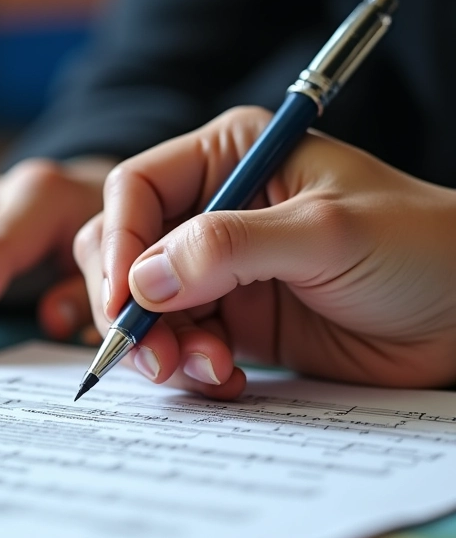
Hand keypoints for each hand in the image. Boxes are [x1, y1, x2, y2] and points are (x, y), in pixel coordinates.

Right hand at [74, 106, 455, 396]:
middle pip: (126, 252)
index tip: (123, 301)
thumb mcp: (326, 234)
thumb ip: (228, 248)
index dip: (119, 245)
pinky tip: (225, 378)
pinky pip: (179, 343)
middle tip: (153, 353)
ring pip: (147, 306)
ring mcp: (218, 269)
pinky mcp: (231, 317)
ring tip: (207, 369)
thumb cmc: (418, 247)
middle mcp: (214, 210)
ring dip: (161, 346)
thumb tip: (143, 280)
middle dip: (131, 307)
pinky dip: (190, 367)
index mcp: (230, 158)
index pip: (137, 192)